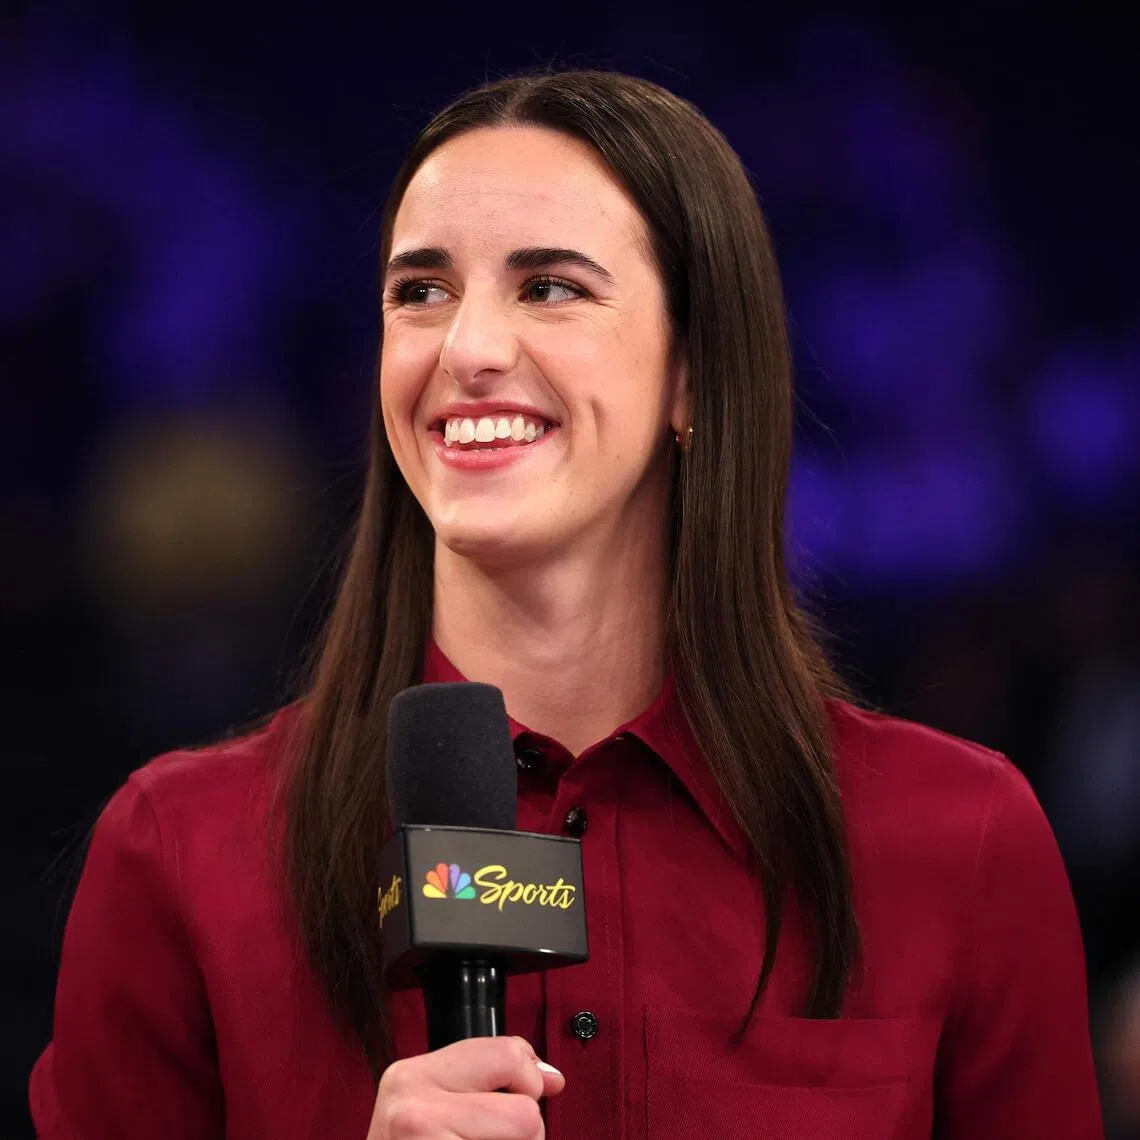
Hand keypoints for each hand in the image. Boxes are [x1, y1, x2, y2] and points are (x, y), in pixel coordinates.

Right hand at [368, 1035, 565, 1138]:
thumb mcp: (432, 1102)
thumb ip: (490, 1074)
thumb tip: (551, 1078)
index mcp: (411, 1074)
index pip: (507, 1055)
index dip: (527, 1080)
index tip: (517, 1096)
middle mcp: (412, 1109)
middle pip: (526, 1112)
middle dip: (524, 1133)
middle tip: (486, 1139)